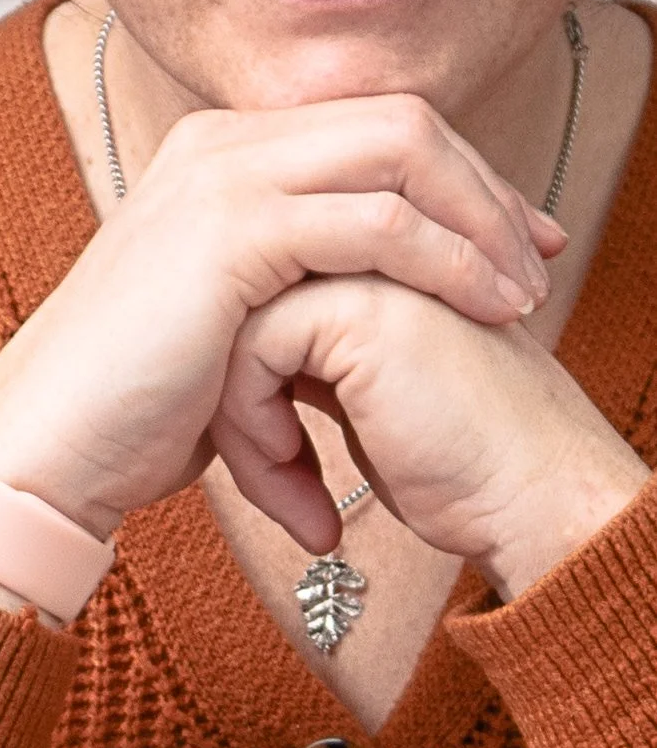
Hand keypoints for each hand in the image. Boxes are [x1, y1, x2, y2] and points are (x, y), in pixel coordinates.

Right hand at [0, 96, 563, 541]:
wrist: (41, 456)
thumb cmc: (118, 424)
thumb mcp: (218, 336)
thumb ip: (283, 296)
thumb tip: (352, 316)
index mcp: (210, 160)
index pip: (364, 132)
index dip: (452, 180)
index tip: (507, 242)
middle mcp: (216, 147)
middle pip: (399, 124)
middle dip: (484, 189)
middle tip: (538, 256)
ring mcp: (221, 179)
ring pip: (402, 155)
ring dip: (479, 220)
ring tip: (520, 292)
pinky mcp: (231, 232)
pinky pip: (377, 223)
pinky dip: (443, 259)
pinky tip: (477, 304)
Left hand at [212, 276, 648, 598]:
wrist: (526, 490)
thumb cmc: (451, 466)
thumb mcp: (359, 405)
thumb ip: (303, 370)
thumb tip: (221, 376)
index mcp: (372, 271)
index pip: (253, 320)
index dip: (246, 404)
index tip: (275, 472)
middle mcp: (370, 256)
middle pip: (236, 326)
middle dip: (236, 419)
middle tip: (271, 486)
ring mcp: (370, 269)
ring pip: (234, 339)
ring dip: (242, 432)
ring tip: (284, 491)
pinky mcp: (359, 304)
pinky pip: (250, 353)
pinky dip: (252, 426)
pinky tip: (294, 467)